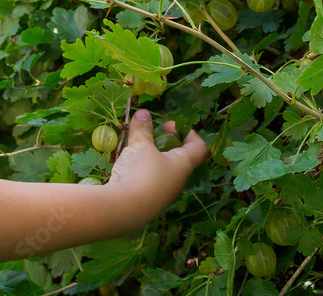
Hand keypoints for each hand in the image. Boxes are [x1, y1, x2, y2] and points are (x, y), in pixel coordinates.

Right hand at [104, 109, 208, 229]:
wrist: (124, 209)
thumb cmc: (141, 173)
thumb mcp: (140, 146)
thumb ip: (143, 129)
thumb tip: (143, 113)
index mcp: (182, 165)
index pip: (198, 147)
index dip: (188, 132)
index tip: (169, 125)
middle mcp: (177, 180)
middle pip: (179, 159)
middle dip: (166, 144)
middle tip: (149, 137)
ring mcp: (164, 193)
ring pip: (163, 171)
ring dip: (152, 158)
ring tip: (135, 150)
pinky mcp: (149, 201)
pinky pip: (150, 181)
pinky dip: (142, 170)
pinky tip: (127, 167)